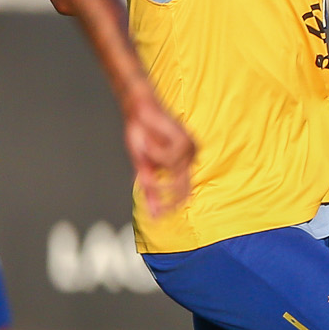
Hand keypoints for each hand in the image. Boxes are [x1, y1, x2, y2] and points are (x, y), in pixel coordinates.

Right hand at [125, 96, 195, 218]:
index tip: (158, 217)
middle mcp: (189, 159)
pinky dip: (155, 152)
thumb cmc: (141, 136)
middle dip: (164, 193)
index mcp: (181, 165)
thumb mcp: (143, 167)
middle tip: (149, 194)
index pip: (183, 192)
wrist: (139, 111)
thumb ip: (150, 190)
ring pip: (172, 171)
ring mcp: (189, 151)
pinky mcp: (186, 141)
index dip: (171, 206)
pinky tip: (151, 141)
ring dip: (153, 161)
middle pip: (182, 188)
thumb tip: (152, 213)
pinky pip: (168, 158)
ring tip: (147, 147)